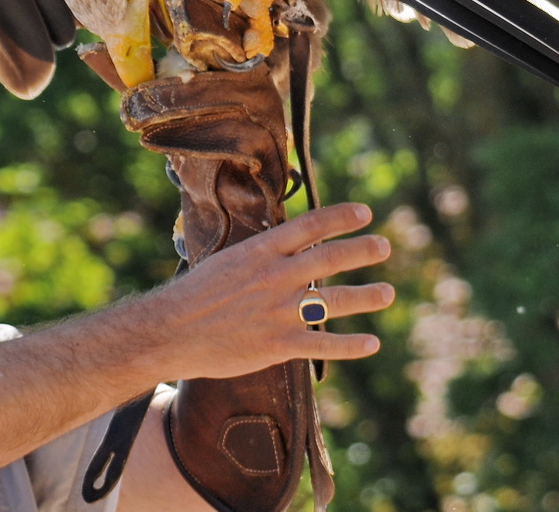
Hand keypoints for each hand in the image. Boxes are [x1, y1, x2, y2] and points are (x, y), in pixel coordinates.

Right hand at [137, 202, 394, 381]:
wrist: (171, 330)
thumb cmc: (197, 294)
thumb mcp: (228, 260)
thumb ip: (260, 255)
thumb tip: (284, 243)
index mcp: (261, 251)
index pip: (311, 225)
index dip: (342, 217)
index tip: (365, 212)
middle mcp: (275, 276)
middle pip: (331, 258)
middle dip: (363, 250)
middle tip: (384, 246)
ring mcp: (279, 311)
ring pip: (335, 301)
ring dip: (367, 296)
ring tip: (387, 292)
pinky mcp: (278, 343)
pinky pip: (324, 345)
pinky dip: (351, 345)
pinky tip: (372, 343)